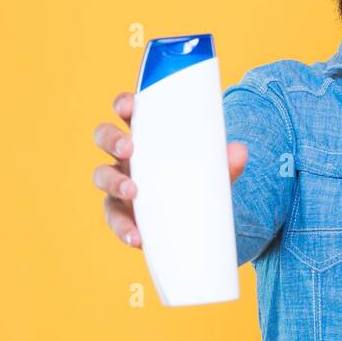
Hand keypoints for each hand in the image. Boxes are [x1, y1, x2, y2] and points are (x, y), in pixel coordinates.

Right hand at [93, 91, 248, 247]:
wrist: (196, 215)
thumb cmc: (196, 177)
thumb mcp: (212, 168)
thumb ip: (226, 161)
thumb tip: (240, 152)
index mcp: (146, 133)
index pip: (127, 111)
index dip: (123, 104)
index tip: (129, 106)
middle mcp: (127, 155)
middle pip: (104, 137)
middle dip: (112, 138)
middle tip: (129, 148)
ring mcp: (120, 182)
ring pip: (102, 176)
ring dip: (113, 182)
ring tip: (132, 191)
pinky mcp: (121, 212)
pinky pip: (114, 218)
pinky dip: (123, 227)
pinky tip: (136, 236)